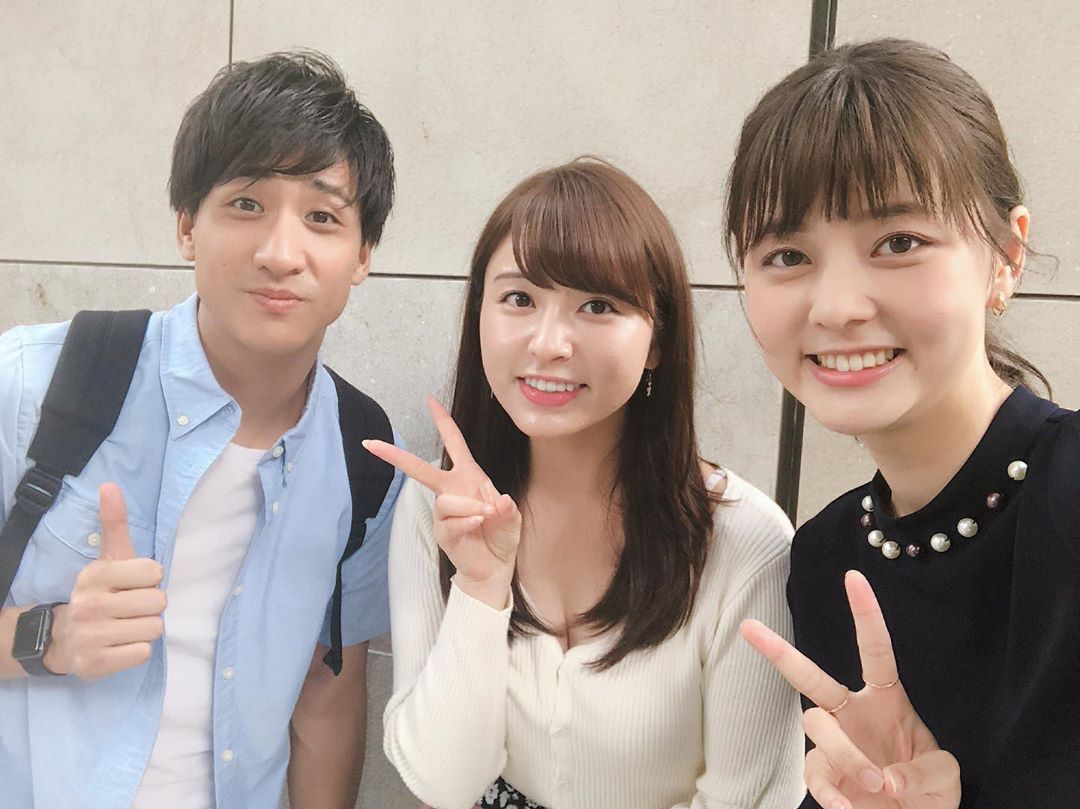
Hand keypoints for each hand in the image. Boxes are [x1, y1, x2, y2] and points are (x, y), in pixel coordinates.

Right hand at [45, 483, 165, 679]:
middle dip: (151, 606)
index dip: (150, 579)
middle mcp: (89, 605)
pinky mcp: (95, 664)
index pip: (154, 571)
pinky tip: (119, 645)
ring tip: (125, 626)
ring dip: (146, 629)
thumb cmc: (100, 593)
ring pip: (154, 628)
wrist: (64, 638)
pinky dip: (136, 650)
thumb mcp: (108, 557)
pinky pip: (142, 653)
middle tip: (130, 608)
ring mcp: (90, 636)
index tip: (133, 584)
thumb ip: (114, 523)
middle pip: (159, 602)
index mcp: (96, 575)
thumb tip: (110, 485)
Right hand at [363, 397, 520, 608]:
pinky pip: (450, 521)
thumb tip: (499, 500)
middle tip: (371, 444)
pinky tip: (479, 524)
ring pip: (446, 500)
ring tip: (486, 516)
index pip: (454, 444)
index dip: (443, 422)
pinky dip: (468, 521)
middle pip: (420, 469)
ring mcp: (444, 512)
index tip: (430, 401)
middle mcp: (451, 490)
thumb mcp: (512, 518)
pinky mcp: (442, 532)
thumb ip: (507, 509)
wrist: (495, 567)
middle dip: (396, 456)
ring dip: (470, 506)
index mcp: (468, 477)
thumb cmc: (500, 535)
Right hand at [740, 570, 959, 808]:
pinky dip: (831, 794)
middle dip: (779, 652)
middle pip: (811, 679)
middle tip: (748, 627)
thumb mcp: (944, 778)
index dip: (865, 614)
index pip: (875, 650)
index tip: (853, 577)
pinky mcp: (823, 774)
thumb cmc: (927, 791)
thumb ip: (923, 774)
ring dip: (848, 756)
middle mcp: (851, 713)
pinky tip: (849, 808)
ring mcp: (833, 743)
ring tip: (877, 787)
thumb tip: (885, 779)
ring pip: (817, 727)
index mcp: (886, 699)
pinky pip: (815, 774)